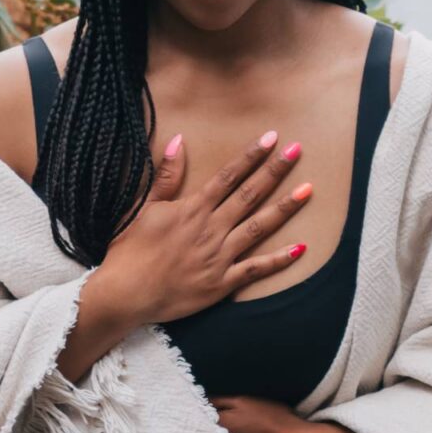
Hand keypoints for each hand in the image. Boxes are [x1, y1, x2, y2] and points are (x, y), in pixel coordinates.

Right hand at [101, 129, 313, 326]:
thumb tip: (179, 140)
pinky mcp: (222, 284)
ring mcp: (219, 257)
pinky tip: (300, 248)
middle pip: (249, 195)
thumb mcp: (143, 207)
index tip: (272, 138)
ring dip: (284, 208)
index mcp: (192, 209)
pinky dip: (279, 260)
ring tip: (307, 190)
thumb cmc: (129, 250)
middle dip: (275, 171)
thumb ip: (166, 176)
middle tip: (297, 151)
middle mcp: (211, 229)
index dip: (251, 156)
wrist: (124, 294)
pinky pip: (255, 270)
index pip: (228, 176)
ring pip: (259, 227)